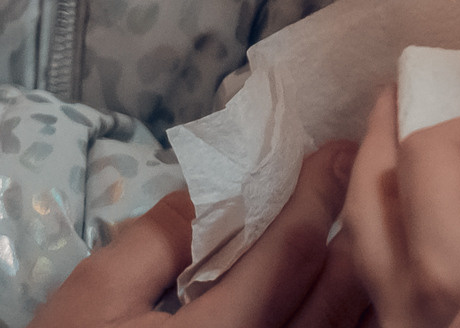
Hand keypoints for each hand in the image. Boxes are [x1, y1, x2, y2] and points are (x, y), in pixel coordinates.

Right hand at [34, 143, 369, 327]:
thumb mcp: (96, 294)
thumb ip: (159, 237)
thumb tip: (215, 185)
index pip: (290, 251)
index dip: (318, 193)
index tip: (339, 149)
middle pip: (334, 292)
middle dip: (352, 228)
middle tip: (362, 176)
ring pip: (340, 327)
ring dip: (357, 274)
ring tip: (360, 226)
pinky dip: (344, 316)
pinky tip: (344, 289)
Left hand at [346, 89, 459, 327]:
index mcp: (455, 274)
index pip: (427, 162)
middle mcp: (415, 314)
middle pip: (367, 207)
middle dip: (381, 141)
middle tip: (399, 97)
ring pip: (370, 258)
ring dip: (383, 196)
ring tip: (399, 154)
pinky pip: (394, 297)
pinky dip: (398, 249)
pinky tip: (421, 226)